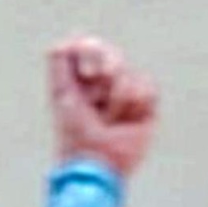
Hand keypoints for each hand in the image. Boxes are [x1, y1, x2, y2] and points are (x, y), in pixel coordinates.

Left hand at [48, 37, 157, 180]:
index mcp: (83, 82)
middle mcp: (105, 86)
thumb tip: (61, 42)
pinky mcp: (146, 108)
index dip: (93, 53)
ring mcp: (126, 96)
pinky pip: (148, 87)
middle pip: (114, 56)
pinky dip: (137, 103)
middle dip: (109, 69)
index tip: (86, 71)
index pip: (93, 49)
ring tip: (111, 120)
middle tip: (103, 85)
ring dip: (119, 100)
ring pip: (131, 74)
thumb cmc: (74, 134)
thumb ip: (59, 68)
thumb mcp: (62, 97)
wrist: (98, 163)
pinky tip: (129, 120)